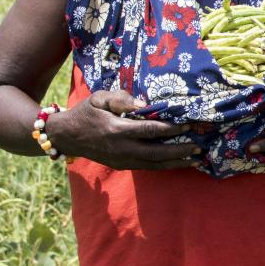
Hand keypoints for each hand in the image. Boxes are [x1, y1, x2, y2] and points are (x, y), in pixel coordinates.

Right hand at [47, 90, 198, 170]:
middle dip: (179, 150)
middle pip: (156, 152)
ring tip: (195, 158)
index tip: (188, 125)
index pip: (149, 131)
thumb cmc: (86, 112)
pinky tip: (178, 162)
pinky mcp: (122, 166)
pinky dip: (164, 165)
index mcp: (116, 130)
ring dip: (175, 162)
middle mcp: (121, 149)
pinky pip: (147, 167)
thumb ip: (121, 99)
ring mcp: (121, 160)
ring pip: (154, 164)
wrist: (66, 136)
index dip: (170, 129)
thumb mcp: (99, 98)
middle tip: (199, 146)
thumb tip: (145, 104)